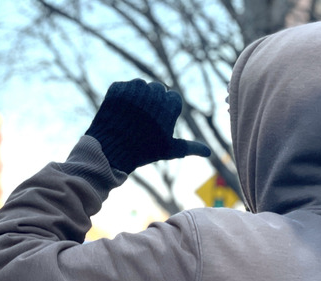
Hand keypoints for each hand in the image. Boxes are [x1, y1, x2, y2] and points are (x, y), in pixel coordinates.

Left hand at [86, 79, 210, 172]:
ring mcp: (134, 88)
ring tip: (131, 118)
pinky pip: (123, 88)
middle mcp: (154, 91)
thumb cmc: (145, 151)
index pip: (172, 98)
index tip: (158, 123)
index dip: (166, 111)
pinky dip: (122, 98)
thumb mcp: (169, 149)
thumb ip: (190, 147)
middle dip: (152, 102)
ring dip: (137, 98)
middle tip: (143, 121)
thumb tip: (209, 153)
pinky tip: (119, 114)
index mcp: (170, 103)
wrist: (111, 150)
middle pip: (157, 90)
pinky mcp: (117, 87)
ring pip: (140, 87)